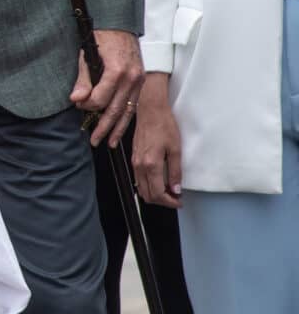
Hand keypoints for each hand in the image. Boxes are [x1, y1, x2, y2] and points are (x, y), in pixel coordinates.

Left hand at [69, 28, 143, 146]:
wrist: (119, 25)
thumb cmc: (101, 39)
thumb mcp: (86, 57)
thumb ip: (83, 80)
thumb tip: (77, 100)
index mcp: (116, 71)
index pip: (101, 99)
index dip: (88, 106)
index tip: (79, 107)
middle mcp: (131, 78)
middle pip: (116, 109)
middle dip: (103, 127)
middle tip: (93, 140)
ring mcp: (138, 81)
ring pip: (127, 111)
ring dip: (117, 128)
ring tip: (107, 142)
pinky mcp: (140, 82)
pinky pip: (133, 105)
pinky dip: (126, 119)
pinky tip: (119, 129)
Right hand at [131, 73, 182, 207]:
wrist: (150, 111)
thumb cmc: (164, 126)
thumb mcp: (175, 150)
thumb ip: (175, 172)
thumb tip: (175, 189)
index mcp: (151, 165)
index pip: (158, 193)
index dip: (170, 202)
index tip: (179, 201)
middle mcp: (139, 166)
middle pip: (147, 194)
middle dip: (162, 201)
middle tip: (175, 198)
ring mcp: (135, 162)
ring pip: (141, 188)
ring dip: (154, 194)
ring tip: (169, 191)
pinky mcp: (134, 157)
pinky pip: (138, 179)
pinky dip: (148, 185)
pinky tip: (159, 181)